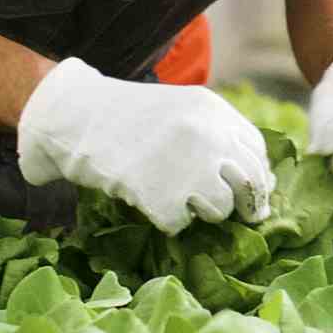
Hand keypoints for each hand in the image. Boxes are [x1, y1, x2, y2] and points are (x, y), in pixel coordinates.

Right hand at [13, 58, 274, 229]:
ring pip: (220, 209)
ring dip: (203, 212)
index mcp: (214, 111)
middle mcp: (208, 137)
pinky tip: (150, 202)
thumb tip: (257, 178)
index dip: (256, 175)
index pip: (255, 152)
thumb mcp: (181, 108)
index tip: (249, 192)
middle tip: (239, 216)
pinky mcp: (162, 196)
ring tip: (178, 198)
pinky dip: (167, 220)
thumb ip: (216, 134)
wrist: (75, 115)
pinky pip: (181, 224)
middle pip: (249, 184)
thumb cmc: (126, 115)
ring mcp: (187, 167)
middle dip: (246, 204)